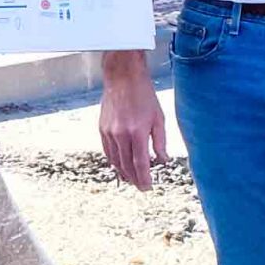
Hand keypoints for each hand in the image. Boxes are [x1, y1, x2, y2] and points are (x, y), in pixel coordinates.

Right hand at [97, 52, 168, 190]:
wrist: (123, 78)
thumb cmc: (144, 95)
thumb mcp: (158, 118)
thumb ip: (160, 141)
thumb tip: (163, 160)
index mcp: (137, 132)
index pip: (140, 163)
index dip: (144, 178)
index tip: (148, 187)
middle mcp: (121, 135)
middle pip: (126, 166)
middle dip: (134, 179)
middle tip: (141, 187)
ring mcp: (109, 132)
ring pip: (115, 161)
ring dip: (123, 173)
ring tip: (131, 180)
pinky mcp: (102, 129)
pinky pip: (107, 151)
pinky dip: (114, 161)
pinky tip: (120, 165)